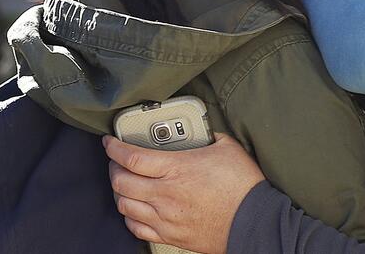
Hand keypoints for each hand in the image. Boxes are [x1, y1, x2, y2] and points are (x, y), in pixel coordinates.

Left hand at [104, 133, 264, 253]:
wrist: (255, 222)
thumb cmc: (244, 186)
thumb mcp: (227, 147)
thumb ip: (207, 135)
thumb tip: (199, 129)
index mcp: (177, 169)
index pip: (131, 157)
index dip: (114, 148)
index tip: (109, 142)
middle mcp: (166, 194)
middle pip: (121, 181)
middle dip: (113, 168)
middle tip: (117, 161)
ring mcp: (165, 217)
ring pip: (124, 205)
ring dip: (119, 192)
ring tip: (125, 183)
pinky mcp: (170, 235)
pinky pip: (136, 228)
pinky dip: (129, 216)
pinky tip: (135, 208)